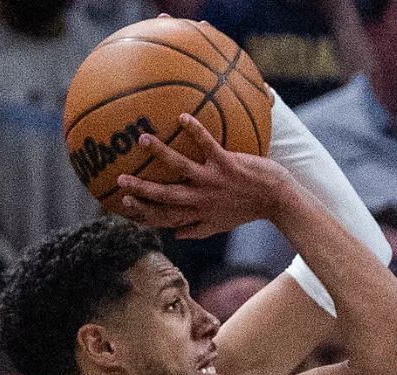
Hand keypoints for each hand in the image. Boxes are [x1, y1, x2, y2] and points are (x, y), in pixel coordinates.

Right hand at [115, 113, 296, 238]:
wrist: (277, 200)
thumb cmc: (247, 210)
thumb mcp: (221, 225)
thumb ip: (197, 230)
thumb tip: (176, 236)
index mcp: (198, 213)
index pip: (165, 216)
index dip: (143, 211)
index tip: (124, 203)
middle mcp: (202, 199)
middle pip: (166, 195)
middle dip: (142, 189)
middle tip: (120, 179)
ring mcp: (214, 181)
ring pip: (181, 167)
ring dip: (161, 153)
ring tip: (143, 139)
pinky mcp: (228, 164)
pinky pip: (208, 145)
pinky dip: (195, 130)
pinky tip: (181, 117)